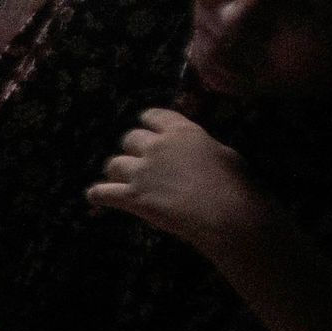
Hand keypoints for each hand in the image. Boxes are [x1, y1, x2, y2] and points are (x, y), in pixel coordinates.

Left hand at [86, 107, 266, 254]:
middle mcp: (157, 146)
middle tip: (141, 162)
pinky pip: (103, 192)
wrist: (226, 214)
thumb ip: (201, 147)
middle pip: (130, 138)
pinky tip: (96, 197)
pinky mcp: (132, 197)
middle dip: (133, 149)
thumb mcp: (224, 153)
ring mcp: (142, 171)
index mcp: (181, 131)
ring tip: (122, 180)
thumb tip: (196, 151)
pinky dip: (98, 195)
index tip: (147, 129)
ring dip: (118, 171)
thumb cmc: (235, 184)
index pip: (154, 116)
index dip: (148, 122)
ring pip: (114, 164)